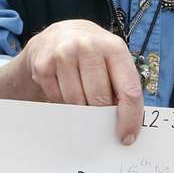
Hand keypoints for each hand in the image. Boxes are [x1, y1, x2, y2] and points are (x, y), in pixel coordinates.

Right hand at [4, 19, 144, 145]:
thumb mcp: (113, 59)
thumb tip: (128, 124)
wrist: (58, 35)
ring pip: (77, 103)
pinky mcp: (43, 65)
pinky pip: (58, 100)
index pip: (128, 90)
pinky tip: (65, 86)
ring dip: (81, 107)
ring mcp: (63, 54)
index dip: (129, 118)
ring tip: (82, 93)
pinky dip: (63, 101)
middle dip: (101, 113)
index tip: (126, 137)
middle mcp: (88, 46)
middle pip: (100, 100)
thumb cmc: (93, 53)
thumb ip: (123, 85)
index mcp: (114, 46)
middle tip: (99, 113)